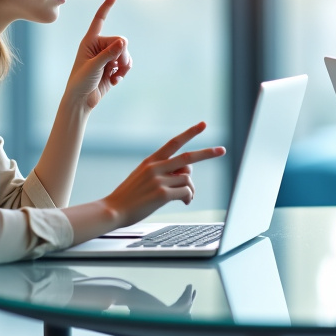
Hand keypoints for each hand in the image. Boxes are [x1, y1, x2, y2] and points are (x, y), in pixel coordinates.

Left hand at [66, 0, 132, 110]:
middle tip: (116, 68)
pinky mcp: (113, 67)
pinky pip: (126, 63)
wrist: (81, 101)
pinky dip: (124, 72)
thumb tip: (124, 41)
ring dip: (124, 64)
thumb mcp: (94, 67)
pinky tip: (115, 80)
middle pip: (120, 41)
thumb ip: (109, 53)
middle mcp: (99, 46)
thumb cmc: (80, 82)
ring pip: (125, 53)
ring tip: (116, 75)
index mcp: (90, 41)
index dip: (107, 6)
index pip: (100, 20)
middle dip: (122, 55)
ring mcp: (107, 57)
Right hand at [102, 122, 225, 225]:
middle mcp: (156, 167)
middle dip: (207, 153)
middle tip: (222, 150)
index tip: (203, 125)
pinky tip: (183, 203)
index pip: (174, 142)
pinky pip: (186, 193)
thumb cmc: (129, 196)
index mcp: (151, 161)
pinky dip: (188, 198)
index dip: (190, 133)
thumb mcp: (144, 177)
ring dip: (191, 190)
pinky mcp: (162, 194)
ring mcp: (159, 180)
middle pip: (188, 158)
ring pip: (188, 181)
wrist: (113, 210)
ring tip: (185, 198)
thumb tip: (187, 174)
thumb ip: (164, 172)